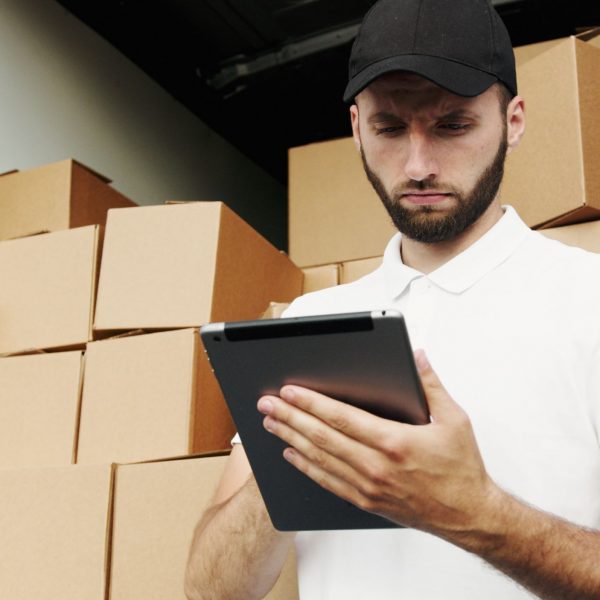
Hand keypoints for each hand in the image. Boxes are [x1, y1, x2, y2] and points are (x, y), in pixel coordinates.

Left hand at [257, 350, 498, 538]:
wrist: (468, 515)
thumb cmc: (462, 468)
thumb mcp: (454, 420)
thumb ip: (431, 385)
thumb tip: (418, 356)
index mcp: (394, 442)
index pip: (341, 418)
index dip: (311, 403)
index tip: (289, 391)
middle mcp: (376, 466)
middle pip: (322, 437)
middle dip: (290, 418)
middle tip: (267, 404)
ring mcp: (368, 486)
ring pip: (319, 459)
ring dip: (291, 439)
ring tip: (270, 424)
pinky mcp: (366, 500)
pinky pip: (328, 482)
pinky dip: (306, 467)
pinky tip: (291, 454)